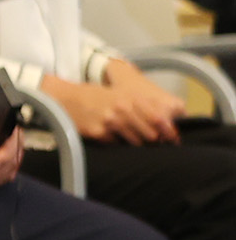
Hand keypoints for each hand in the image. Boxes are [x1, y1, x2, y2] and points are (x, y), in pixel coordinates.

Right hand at [45, 63, 184, 144]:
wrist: (65, 98)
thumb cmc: (94, 97)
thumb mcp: (119, 95)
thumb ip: (140, 107)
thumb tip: (164, 124)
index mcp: (130, 98)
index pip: (159, 119)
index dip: (169, 132)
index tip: (173, 139)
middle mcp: (123, 109)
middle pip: (150, 134)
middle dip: (154, 141)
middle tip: (154, 144)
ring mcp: (111, 121)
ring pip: (135, 142)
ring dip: (135, 143)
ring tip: (128, 138)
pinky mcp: (100, 133)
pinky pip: (117, 144)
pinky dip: (116, 143)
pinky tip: (109, 135)